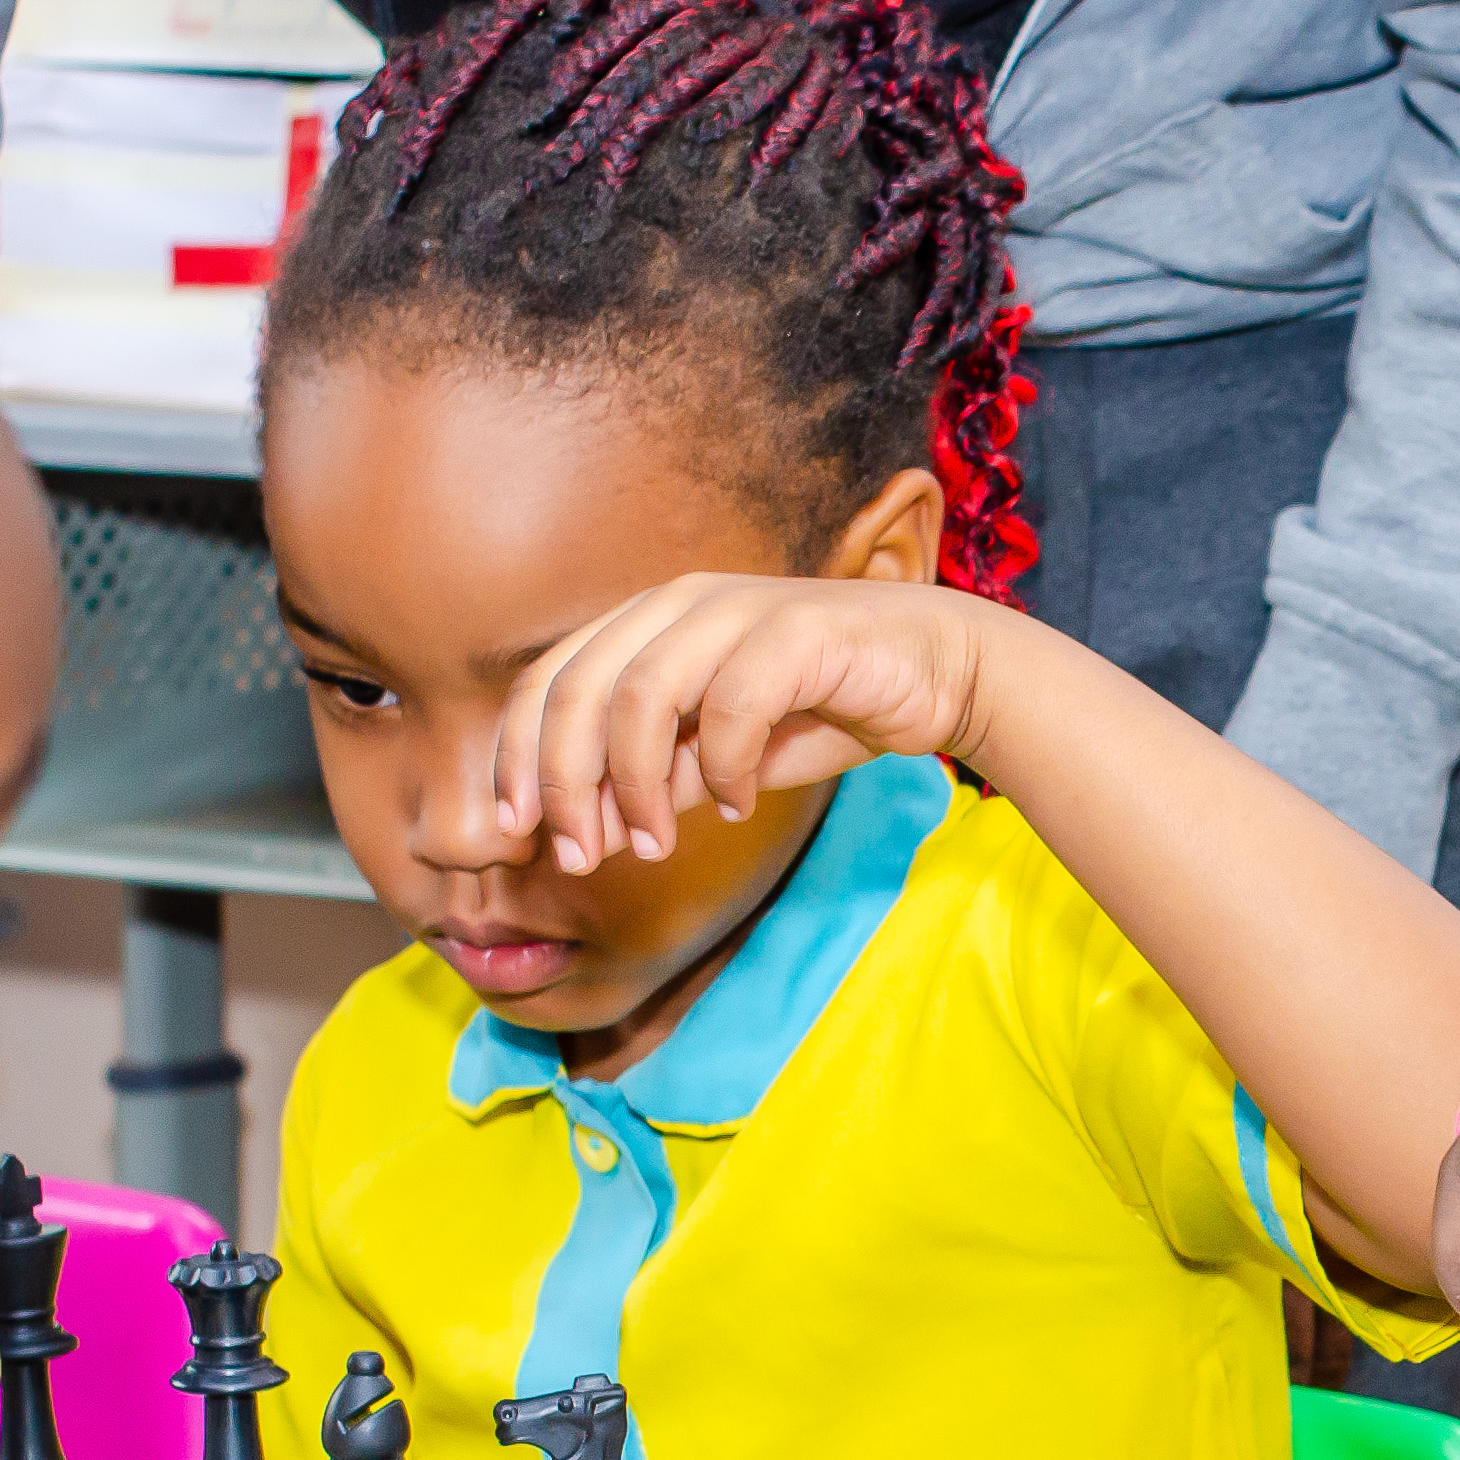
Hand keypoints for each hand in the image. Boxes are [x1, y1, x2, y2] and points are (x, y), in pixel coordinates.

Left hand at [488, 576, 1006, 873]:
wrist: (942, 670)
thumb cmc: (829, 706)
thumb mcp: (726, 756)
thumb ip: (664, 779)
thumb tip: (597, 832)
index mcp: (650, 621)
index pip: (552, 681)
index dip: (520, 757)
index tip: (517, 832)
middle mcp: (681, 603)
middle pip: (581, 689)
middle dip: (565, 783)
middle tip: (578, 856)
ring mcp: (737, 609)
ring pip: (641, 696)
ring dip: (635, 785)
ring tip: (656, 846)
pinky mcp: (797, 629)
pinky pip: (731, 707)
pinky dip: (724, 769)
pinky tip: (740, 807)